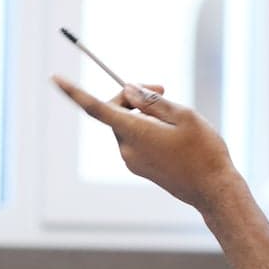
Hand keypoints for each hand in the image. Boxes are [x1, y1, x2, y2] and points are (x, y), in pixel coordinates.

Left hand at [52, 75, 241, 210]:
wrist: (213, 190)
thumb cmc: (204, 152)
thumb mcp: (184, 115)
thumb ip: (152, 101)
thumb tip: (128, 89)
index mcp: (135, 133)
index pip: (95, 108)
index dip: (74, 91)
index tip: (55, 78)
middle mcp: (126, 148)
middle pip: (116, 110)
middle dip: (134, 96)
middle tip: (163, 88)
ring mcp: (132, 160)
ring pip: (127, 124)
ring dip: (143, 113)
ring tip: (175, 118)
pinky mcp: (139, 167)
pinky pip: (135, 138)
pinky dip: (146, 128)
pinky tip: (173, 134)